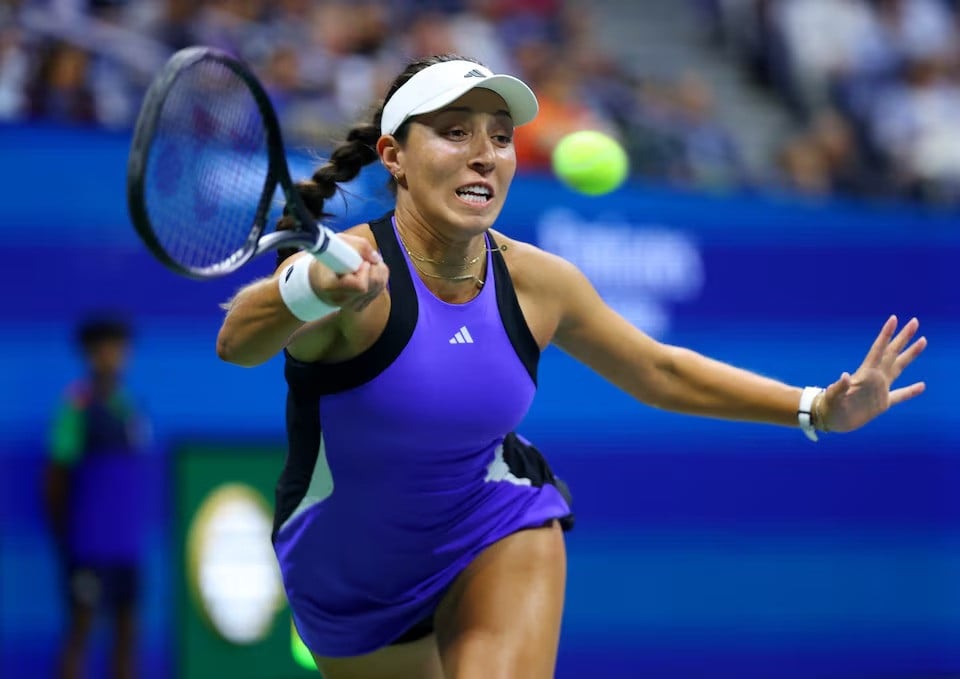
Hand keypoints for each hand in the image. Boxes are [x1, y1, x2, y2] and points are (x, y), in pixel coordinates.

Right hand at [308, 235, 388, 312]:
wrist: (318, 278)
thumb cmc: (328, 258)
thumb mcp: (339, 243)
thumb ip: (359, 246)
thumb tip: (376, 258)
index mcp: (330, 286)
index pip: (360, 285)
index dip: (365, 271)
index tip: (361, 262)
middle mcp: (342, 300)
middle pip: (373, 284)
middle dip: (375, 267)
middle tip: (364, 259)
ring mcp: (351, 305)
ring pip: (379, 286)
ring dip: (378, 270)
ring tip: (364, 264)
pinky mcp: (360, 306)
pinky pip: (380, 289)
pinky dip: (378, 277)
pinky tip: (366, 272)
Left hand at [818, 315, 926, 432]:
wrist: (830, 419)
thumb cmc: (829, 406)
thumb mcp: (832, 396)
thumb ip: (839, 387)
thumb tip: (845, 376)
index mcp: (865, 374)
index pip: (878, 349)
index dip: (886, 334)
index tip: (894, 319)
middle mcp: (875, 377)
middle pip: (893, 352)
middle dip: (904, 337)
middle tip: (914, 321)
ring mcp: (880, 389)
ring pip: (899, 367)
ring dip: (910, 354)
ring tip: (922, 340)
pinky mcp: (882, 403)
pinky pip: (900, 395)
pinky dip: (911, 391)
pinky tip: (921, 386)